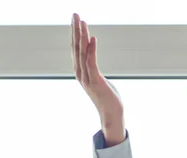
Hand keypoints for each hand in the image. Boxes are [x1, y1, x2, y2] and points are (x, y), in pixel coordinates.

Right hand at [71, 13, 124, 144]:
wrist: (111, 115)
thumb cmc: (108, 98)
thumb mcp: (99, 80)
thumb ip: (94, 70)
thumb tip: (93, 61)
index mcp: (81, 72)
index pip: (76, 49)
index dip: (75, 33)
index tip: (75, 20)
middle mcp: (81, 73)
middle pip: (76, 47)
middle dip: (75, 30)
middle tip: (74, 14)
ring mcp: (87, 77)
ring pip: (82, 53)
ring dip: (82, 36)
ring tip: (82, 21)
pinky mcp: (96, 81)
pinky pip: (92, 62)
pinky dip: (92, 50)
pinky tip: (93, 38)